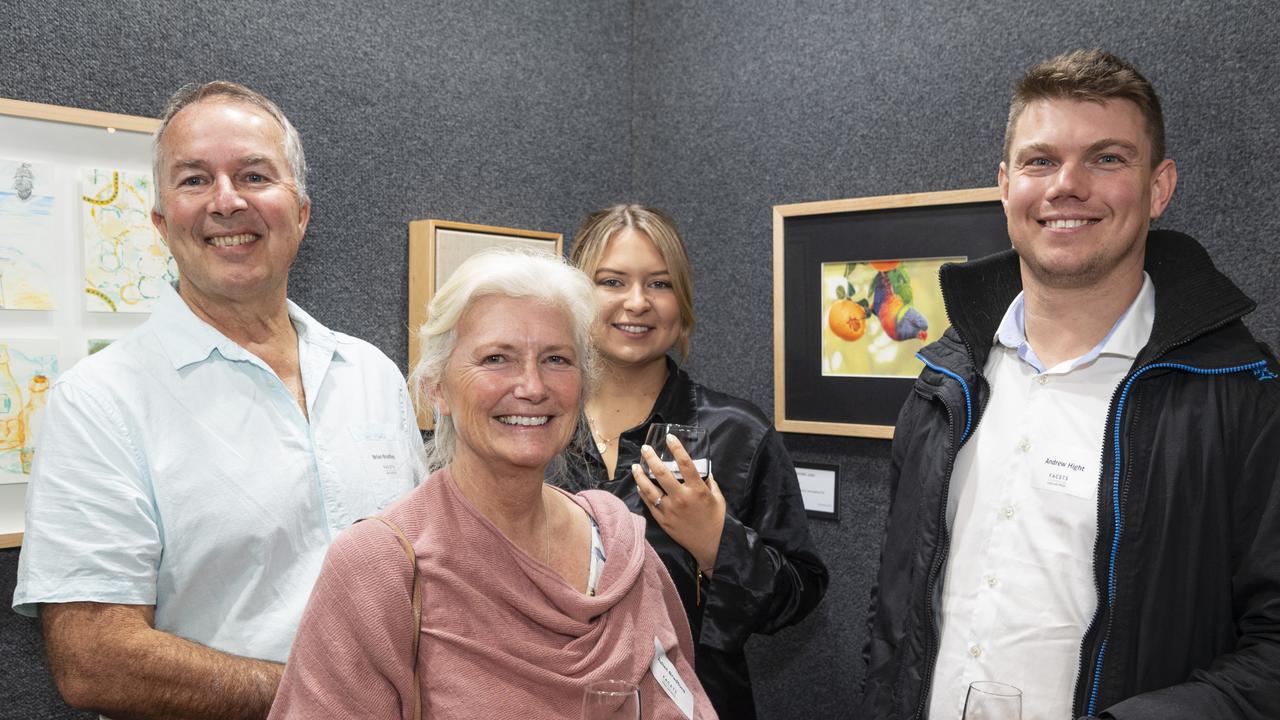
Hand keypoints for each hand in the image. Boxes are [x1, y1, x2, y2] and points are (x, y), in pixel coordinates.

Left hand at [632, 433, 726, 573]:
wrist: (711, 545)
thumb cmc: (717, 519)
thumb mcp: (718, 497)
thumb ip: (710, 482)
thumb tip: (704, 470)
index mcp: (697, 490)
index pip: (685, 464)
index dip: (676, 448)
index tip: (669, 437)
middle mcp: (682, 498)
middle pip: (662, 473)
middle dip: (651, 458)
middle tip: (645, 449)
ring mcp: (670, 510)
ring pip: (650, 489)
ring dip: (640, 476)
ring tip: (635, 466)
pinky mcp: (663, 521)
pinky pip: (649, 504)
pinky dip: (643, 493)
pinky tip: (639, 485)